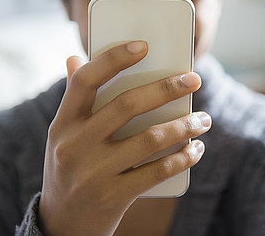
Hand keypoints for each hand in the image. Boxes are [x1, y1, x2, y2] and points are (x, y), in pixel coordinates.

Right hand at [38, 42, 210, 235]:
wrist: (60, 227)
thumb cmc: (69, 169)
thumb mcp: (62, 135)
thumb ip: (74, 99)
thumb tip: (76, 59)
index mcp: (63, 123)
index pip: (85, 81)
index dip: (114, 59)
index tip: (144, 46)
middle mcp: (74, 145)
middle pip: (125, 106)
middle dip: (166, 89)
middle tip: (194, 79)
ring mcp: (93, 173)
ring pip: (148, 139)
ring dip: (183, 126)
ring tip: (203, 120)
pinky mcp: (112, 197)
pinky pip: (157, 172)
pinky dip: (182, 158)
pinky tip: (195, 149)